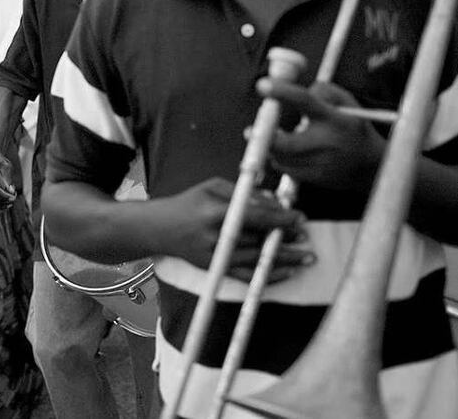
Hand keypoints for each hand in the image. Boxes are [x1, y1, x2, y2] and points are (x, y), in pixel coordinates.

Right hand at [0, 150, 16, 207]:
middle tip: (15, 197)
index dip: (5, 193)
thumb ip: (8, 178)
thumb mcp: (7, 166)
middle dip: (6, 199)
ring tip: (12, 199)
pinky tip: (8, 204)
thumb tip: (11, 191)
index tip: (14, 194)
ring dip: (4, 203)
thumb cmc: (1, 162)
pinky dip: (0, 206)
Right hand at [164, 177, 312, 283]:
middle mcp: (216, 237)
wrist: (159, 228)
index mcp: (215, 212)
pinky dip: (267, 277)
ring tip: (306, 257)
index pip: (256, 216)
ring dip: (284, 259)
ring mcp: (216, 256)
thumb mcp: (212, 187)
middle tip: (306, 237)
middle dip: (286, 239)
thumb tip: (274, 203)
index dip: (281, 218)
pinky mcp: (215, 268)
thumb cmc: (188, 203)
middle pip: (260, 239)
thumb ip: (243, 193)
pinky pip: (246, 276)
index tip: (300, 217)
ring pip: (257, 260)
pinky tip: (286, 273)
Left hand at [258, 78, 385, 192]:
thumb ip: (322, 90)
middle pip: (285, 143)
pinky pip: (283, 167)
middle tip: (250, 130)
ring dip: (270, 146)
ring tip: (277, 137)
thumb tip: (291, 91)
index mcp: (335, 119)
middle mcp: (326, 143)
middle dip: (264, 136)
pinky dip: (279, 157)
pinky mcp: (311, 179)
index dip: (283, 92)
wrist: (370, 167)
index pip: (306, 102)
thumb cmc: (353, 128)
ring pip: (280, 156)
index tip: (262, 85)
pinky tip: (288, 152)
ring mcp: (318, 164)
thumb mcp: (346, 103)